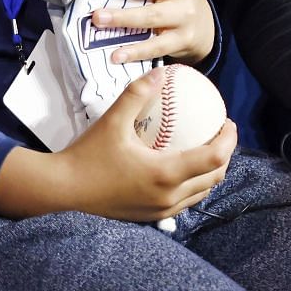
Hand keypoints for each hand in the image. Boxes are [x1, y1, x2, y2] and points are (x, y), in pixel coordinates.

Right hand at [0, 70, 236, 221]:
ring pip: (201, 193)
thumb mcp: (113, 121)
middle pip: (214, 177)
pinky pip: (184, 202)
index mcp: (165, 174)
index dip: (229, 139)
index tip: (227, 121)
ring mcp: (160, 211)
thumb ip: (138, 94)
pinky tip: (182, 167)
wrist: (61, 192)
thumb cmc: (87, 156)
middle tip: (219, 131)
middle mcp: (168, 197)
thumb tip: (162, 73)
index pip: (215, 158)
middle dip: (225, 154)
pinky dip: (193, 184)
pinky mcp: (150, 217)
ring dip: (211, 171)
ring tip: (206, 147)